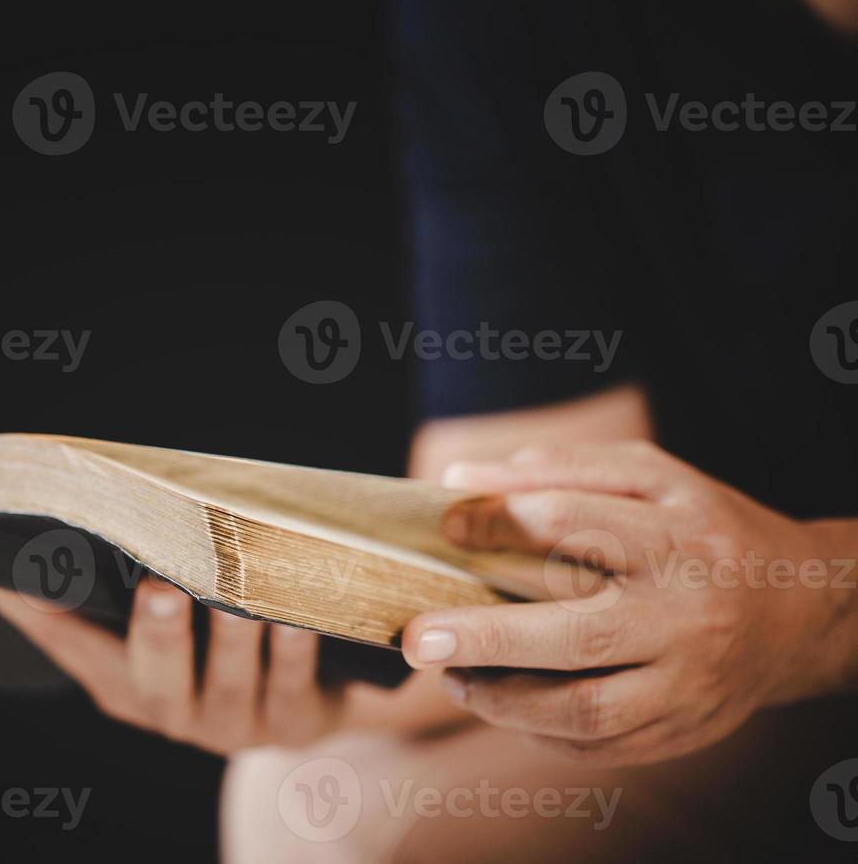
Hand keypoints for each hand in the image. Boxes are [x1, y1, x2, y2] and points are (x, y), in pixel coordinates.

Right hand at [0, 577, 386, 754]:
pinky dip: (293, 647)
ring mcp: (233, 724)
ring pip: (229, 682)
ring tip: (234, 597)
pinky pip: (293, 682)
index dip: (35, 611)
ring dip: (230, 638)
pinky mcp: (296, 721)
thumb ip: (101, 582)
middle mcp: (170, 712)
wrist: (315, 693)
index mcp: (121, 684)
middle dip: (155, 634)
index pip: (68, 643)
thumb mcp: (158, 617)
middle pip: (156, 678)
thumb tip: (26, 526)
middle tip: (157, 589)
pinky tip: (295, 615)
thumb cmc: (214, 635)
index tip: (11, 573)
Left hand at [403, 440, 857, 765]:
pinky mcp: (680, 732)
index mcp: (676, 540)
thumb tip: (460, 477)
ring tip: (449, 675)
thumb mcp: (651, 477)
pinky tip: (496, 700)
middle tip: (418, 636)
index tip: (444, 525)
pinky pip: (597, 747)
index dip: (502, 522)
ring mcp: (686, 685)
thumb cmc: (699, 530)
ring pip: (585, 711)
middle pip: (578, 635)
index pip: (577, 527)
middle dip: (488, 638)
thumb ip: (558, 469)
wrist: (798, 610)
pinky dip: (535, 731)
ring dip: (502, 699)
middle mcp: (685, 617)